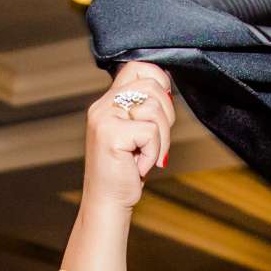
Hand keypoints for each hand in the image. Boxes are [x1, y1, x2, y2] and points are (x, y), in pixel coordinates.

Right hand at [82, 62, 173, 210]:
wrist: (107, 202)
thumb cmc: (125, 171)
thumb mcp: (137, 133)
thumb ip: (145, 108)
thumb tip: (169, 89)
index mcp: (107, 102)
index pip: (136, 68)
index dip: (158, 81)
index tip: (161, 109)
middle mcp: (102, 105)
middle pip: (152, 86)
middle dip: (166, 116)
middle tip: (155, 142)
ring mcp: (104, 118)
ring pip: (155, 109)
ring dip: (160, 139)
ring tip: (145, 155)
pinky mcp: (111, 134)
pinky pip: (151, 131)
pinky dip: (153, 152)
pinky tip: (138, 165)